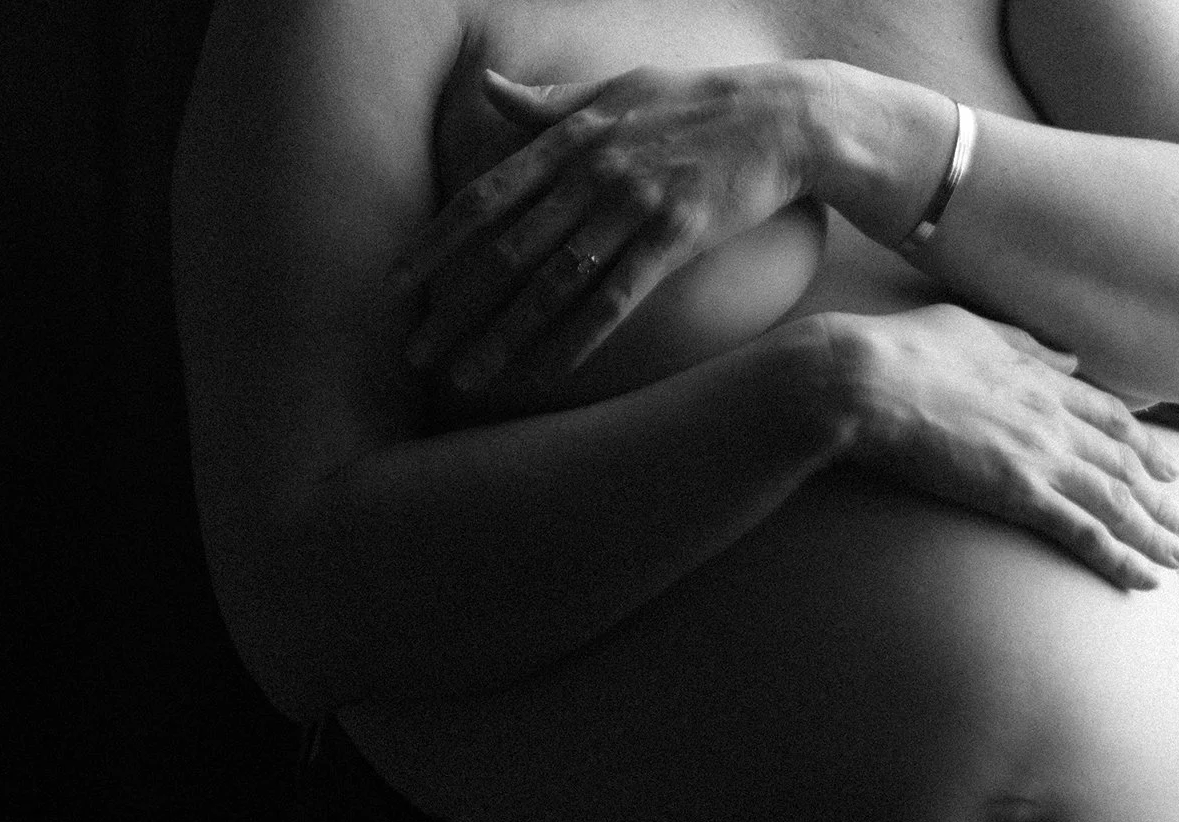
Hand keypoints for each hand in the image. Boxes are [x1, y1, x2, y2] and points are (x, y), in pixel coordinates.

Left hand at [399, 63, 825, 395]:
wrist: (784, 118)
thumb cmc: (697, 103)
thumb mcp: (616, 88)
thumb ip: (549, 102)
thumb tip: (486, 86)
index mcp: (569, 136)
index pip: (484, 197)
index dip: (434, 245)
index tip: (394, 285)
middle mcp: (591, 172)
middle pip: (505, 250)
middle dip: (454, 307)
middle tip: (414, 353)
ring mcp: (632, 205)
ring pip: (552, 283)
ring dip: (504, 335)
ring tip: (465, 377)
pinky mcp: (675, 237)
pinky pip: (616, 297)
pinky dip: (578, 337)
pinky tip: (545, 373)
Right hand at [825, 305, 1178, 589]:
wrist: (868, 381)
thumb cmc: (903, 351)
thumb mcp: (973, 328)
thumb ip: (1024, 344)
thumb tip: (1065, 356)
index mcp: (1042, 379)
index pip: (1110, 417)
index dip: (1144, 446)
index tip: (1165, 467)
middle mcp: (1054, 419)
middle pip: (1125, 465)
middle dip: (1161, 501)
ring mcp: (1040, 457)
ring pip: (1118, 502)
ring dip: (1153, 536)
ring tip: (1176, 561)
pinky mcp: (1018, 494)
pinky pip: (1084, 532)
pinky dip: (1119, 558)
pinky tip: (1141, 579)